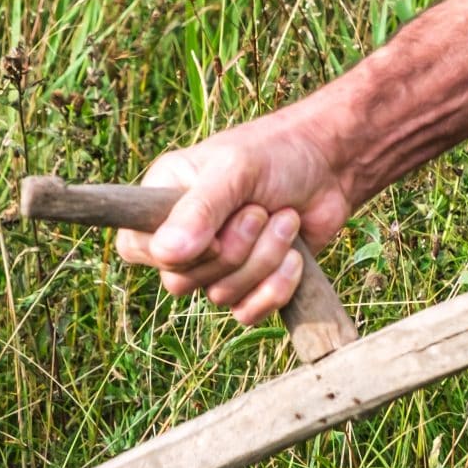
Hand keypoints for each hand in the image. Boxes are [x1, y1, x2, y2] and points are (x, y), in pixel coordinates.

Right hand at [114, 107, 357, 326]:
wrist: (332, 168)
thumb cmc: (278, 154)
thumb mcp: (235, 170)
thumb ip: (199, 209)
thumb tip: (167, 254)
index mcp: (163, 202)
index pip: (135, 247)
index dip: (166, 252)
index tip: (207, 229)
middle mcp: (184, 237)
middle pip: (181, 281)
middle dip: (232, 249)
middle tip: (259, 210)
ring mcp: (216, 267)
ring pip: (220, 296)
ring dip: (263, 258)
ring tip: (285, 219)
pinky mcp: (249, 288)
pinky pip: (247, 313)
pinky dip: (276, 287)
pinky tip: (295, 257)